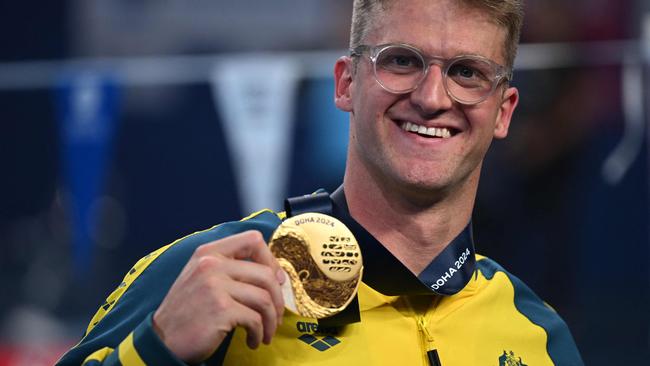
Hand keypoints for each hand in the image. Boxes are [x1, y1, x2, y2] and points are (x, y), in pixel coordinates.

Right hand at [152, 230, 285, 363]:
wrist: (162, 340)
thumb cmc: (188, 311)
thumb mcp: (202, 277)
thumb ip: (230, 268)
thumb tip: (273, 274)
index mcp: (208, 252)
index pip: (252, 240)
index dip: (271, 260)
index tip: (276, 280)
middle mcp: (211, 264)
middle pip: (266, 274)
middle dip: (278, 299)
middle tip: (275, 317)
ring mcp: (215, 286)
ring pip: (264, 299)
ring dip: (270, 321)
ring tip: (266, 333)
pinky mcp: (221, 310)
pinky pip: (255, 319)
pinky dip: (259, 333)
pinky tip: (252, 341)